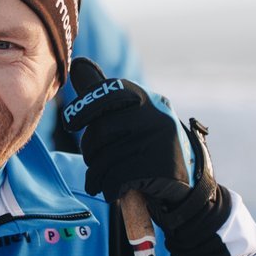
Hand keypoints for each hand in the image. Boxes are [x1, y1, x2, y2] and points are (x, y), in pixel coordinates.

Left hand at [60, 59, 216, 228]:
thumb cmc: (147, 145)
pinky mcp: (160, 168)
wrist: (185, 183)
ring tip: (100, 181)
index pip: (109, 93)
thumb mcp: (131, 115)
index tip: (69, 123)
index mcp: (146, 99)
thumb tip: (77, 64)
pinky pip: (117, 178)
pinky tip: (112, 191)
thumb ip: (104, 94)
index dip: (83, 108)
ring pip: (107, 158)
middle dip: (90, 150)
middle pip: (102, 129)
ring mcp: (160, 141)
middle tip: (92, 162)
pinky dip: (109, 188)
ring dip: (96, 175)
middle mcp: (156, 116)